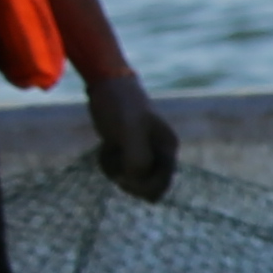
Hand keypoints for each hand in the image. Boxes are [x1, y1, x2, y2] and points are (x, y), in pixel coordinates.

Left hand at [88, 73, 180, 201]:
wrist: (107, 84)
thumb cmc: (121, 106)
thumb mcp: (129, 131)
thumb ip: (138, 158)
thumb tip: (136, 179)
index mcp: (167, 148)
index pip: (160, 185)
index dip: (141, 188)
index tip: (122, 179)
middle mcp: (159, 152)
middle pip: (146, 185)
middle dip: (127, 179)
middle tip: (114, 166)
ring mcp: (143, 151)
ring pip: (130, 177)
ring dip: (115, 169)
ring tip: (108, 149)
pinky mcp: (127, 148)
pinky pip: (120, 168)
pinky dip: (109, 162)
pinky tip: (105, 147)